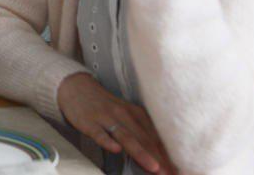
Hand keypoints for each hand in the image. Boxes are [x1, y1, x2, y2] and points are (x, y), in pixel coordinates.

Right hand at [58, 73, 177, 173]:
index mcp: (135, 113)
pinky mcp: (89, 122)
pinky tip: (115, 149)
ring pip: (126, 136)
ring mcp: (106, 118)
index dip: (166, 155)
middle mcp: (123, 114)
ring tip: (153, 167)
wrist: (76, 88)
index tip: (177, 170)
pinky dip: (107, 140)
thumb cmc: (104, 106)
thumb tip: (158, 154)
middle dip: (159, 158)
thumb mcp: (124, 114)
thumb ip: (139, 132)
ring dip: (141, 152)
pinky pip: (99, 132)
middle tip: (170, 174)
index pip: (154, 137)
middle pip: (144, 139)